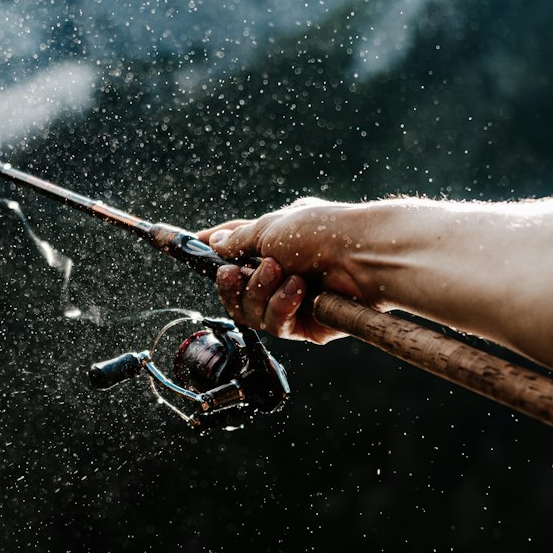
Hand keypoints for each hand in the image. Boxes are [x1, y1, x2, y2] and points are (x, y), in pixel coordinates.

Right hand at [198, 198, 381, 344]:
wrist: (362, 255)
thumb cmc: (322, 231)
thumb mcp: (270, 227)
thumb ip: (238, 240)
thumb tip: (214, 243)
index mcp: (276, 243)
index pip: (235, 250)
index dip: (213, 251)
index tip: (191, 247)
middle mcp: (283, 273)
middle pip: (236, 292)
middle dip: (233, 284)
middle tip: (237, 272)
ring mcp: (294, 300)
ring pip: (251, 313)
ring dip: (260, 292)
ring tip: (281, 273)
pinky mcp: (307, 325)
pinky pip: (276, 325)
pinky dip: (282, 306)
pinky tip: (298, 291)